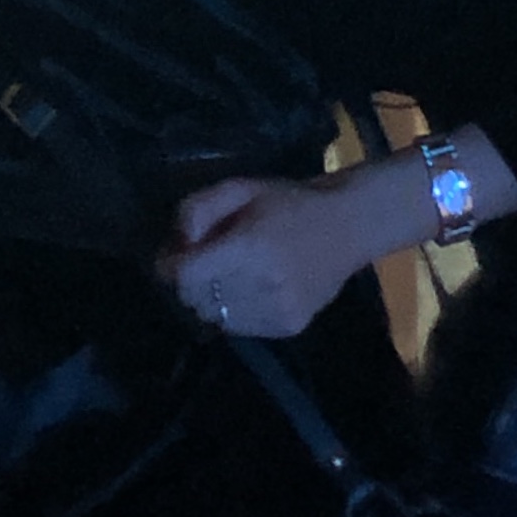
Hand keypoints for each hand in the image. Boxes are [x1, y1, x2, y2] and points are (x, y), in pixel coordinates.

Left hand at [158, 172, 373, 342]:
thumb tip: (176, 244)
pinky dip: (232, 310)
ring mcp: (279, 312)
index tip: (169, 256)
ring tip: (224, 275)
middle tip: (197, 262)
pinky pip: (240, 327)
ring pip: (216, 317)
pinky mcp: (288, 327)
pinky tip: (246, 288)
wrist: (348, 226)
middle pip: (197, 299)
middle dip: (189, 281)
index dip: (170, 267)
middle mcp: (264, 286)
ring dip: (210, 298)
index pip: (189, 276)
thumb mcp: (239, 188)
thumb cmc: (289, 201)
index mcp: (251, 247)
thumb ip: (198, 209)